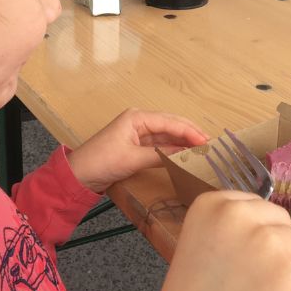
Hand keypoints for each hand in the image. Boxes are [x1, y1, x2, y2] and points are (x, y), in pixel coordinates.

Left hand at [66, 109, 207, 192]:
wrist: (80, 174)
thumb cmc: (103, 161)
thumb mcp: (133, 159)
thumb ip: (161, 155)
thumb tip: (186, 155)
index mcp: (137, 117)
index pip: (169, 121)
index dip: (189, 131)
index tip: (207, 141)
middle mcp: (139, 120)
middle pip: (170, 124)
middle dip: (190, 132)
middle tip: (210, 144)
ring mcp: (138, 132)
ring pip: (167, 134)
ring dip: (183, 140)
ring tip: (203, 148)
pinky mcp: (137, 144)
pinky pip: (160, 143)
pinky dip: (173, 148)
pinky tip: (185, 153)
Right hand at [136, 191, 290, 290]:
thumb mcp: (200, 246)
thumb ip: (230, 228)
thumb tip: (270, 226)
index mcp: (210, 204)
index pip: (255, 205)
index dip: (253, 235)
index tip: (239, 257)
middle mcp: (238, 214)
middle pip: (281, 222)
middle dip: (274, 249)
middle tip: (250, 281)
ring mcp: (266, 241)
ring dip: (286, 271)